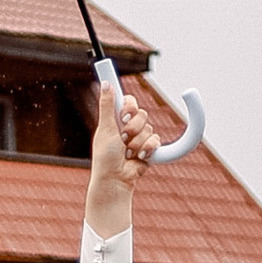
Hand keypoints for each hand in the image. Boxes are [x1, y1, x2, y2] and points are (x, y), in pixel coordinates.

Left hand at [87, 79, 159, 220]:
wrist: (115, 179)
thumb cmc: (105, 157)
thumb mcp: (105, 128)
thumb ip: (107, 105)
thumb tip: (105, 83)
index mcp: (117, 118)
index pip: (129, 101)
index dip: (129, 107)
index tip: (124, 116)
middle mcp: (129, 126)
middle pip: (142, 114)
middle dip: (132, 128)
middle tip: (122, 139)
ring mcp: (140, 137)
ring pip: (149, 129)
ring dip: (137, 142)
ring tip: (127, 153)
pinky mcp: (149, 148)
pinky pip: (156, 141)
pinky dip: (148, 149)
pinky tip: (140, 156)